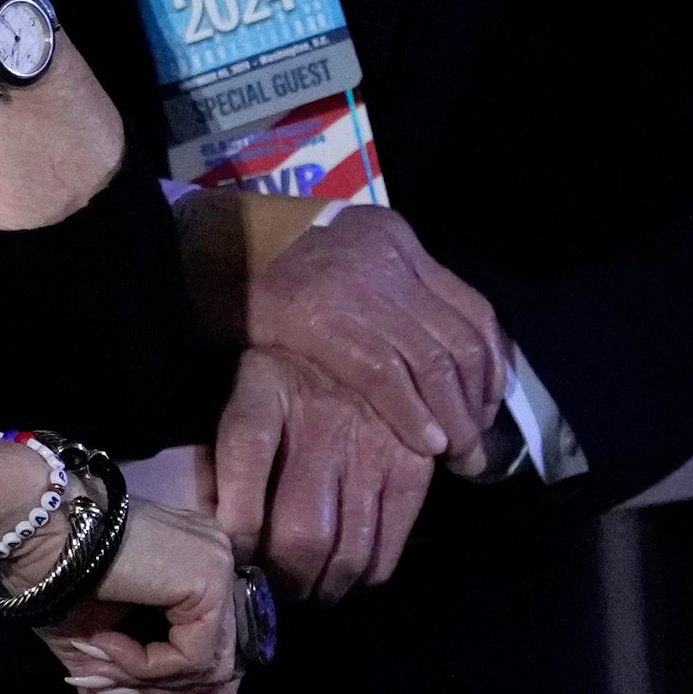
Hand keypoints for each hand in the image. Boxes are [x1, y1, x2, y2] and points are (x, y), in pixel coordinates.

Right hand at [35, 497, 242, 693]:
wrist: (31, 528)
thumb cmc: (54, 573)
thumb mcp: (94, 647)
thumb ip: (122, 691)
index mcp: (196, 569)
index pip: (226, 647)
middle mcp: (218, 562)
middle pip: (221, 661)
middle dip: (165, 692)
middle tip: (108, 691)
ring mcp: (218, 566)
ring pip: (208, 664)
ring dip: (147, 679)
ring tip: (97, 663)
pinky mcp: (209, 577)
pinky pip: (195, 655)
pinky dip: (148, 665)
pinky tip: (105, 644)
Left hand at [214, 346, 434, 601]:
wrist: (359, 323)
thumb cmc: (280, 367)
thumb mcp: (236, 384)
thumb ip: (220, 446)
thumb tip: (208, 524)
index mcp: (262, 394)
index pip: (243, 463)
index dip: (235, 526)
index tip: (231, 553)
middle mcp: (319, 423)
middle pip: (301, 533)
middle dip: (283, 578)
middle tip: (273, 589)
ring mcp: (373, 445)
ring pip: (347, 548)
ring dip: (324, 587)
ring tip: (309, 591)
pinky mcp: (412, 464)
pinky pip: (391, 541)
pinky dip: (367, 574)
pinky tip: (349, 577)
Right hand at [246, 205, 507, 473]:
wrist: (199, 251)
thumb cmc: (269, 269)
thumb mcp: (344, 265)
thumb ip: (392, 295)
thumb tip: (444, 361)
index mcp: (394, 237)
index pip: (475, 311)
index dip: (493, 371)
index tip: (487, 411)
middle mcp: (384, 254)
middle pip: (461, 341)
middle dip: (477, 405)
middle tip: (474, 449)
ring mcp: (353, 284)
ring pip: (434, 362)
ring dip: (453, 418)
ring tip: (454, 456)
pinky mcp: (321, 318)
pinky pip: (388, 375)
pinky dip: (414, 414)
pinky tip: (424, 443)